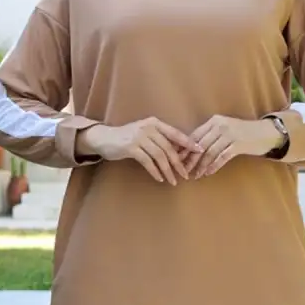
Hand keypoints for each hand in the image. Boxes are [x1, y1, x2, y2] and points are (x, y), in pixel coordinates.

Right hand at [79, 118, 201, 183]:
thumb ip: (160, 140)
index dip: (189, 143)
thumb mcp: (146, 134)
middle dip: (178, 163)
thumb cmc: (128, 138)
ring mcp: (139, 137)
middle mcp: (148, 127)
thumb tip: (180, 153)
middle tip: (185, 175)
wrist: (104, 138)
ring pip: (159, 156)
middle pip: (169, 148)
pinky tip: (159, 179)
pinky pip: (147, 161)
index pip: (176, 134)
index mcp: (155, 123)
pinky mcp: (130, 147)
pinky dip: (155, 171)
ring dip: (168, 170)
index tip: (200, 152)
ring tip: (173, 181)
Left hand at [182, 115, 282, 178]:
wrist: (266, 133)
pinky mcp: (238, 144)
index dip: (185, 148)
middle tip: (183, 170)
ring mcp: (229, 134)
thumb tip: (191, 150)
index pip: (195, 135)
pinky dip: (214, 166)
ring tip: (195, 175)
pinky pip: (222, 157)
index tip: (177, 160)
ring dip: (201, 165)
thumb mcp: (225, 130)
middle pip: (200, 145)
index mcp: (214, 121)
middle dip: (190, 159)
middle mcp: (220, 125)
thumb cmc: (243, 134)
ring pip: (210, 152)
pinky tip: (208, 173)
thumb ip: (210, 136)